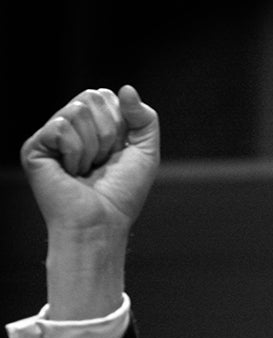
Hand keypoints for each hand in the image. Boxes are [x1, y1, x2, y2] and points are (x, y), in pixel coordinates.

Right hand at [21, 84, 159, 235]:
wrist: (102, 222)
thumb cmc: (122, 193)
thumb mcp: (146, 152)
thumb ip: (144, 118)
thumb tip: (126, 88)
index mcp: (93, 125)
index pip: (107, 96)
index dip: (121, 125)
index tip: (118, 153)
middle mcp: (69, 126)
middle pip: (91, 97)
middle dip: (108, 133)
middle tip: (101, 162)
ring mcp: (51, 136)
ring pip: (77, 110)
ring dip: (93, 146)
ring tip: (86, 170)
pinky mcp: (34, 147)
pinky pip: (61, 127)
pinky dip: (75, 153)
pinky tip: (70, 173)